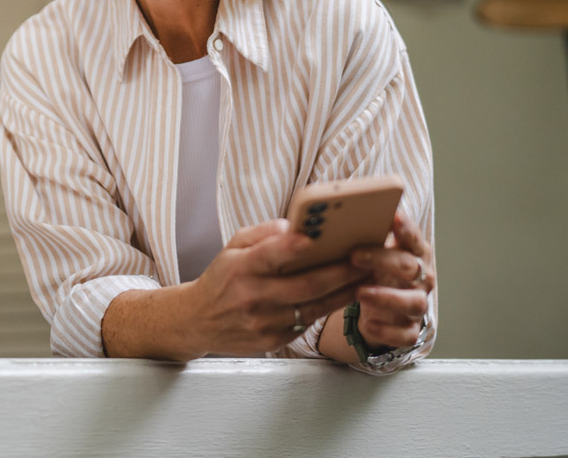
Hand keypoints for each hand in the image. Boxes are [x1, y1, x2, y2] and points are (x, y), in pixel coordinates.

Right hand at [188, 219, 370, 355]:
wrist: (199, 320)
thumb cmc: (222, 277)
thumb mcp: (232, 246)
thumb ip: (262, 234)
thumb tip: (293, 226)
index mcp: (240, 267)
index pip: (268, 255)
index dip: (290, 247)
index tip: (312, 237)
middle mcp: (253, 296)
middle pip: (304, 286)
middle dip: (340, 272)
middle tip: (365, 259)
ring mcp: (264, 322)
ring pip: (313, 307)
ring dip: (344, 292)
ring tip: (368, 276)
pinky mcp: (273, 341)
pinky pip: (307, 322)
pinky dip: (328, 308)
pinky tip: (346, 295)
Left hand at [348, 211, 433, 349]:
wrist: (382, 306)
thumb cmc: (376, 269)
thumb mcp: (374, 250)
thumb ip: (365, 235)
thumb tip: (332, 220)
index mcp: (414, 251)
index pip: (412, 236)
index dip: (404, 227)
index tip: (391, 216)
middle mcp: (422, 277)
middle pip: (409, 266)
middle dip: (383, 260)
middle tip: (354, 256)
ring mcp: (418, 304)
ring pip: (413, 302)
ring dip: (386, 297)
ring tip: (359, 292)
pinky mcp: (410, 329)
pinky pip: (405, 334)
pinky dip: (387, 331)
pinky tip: (368, 323)